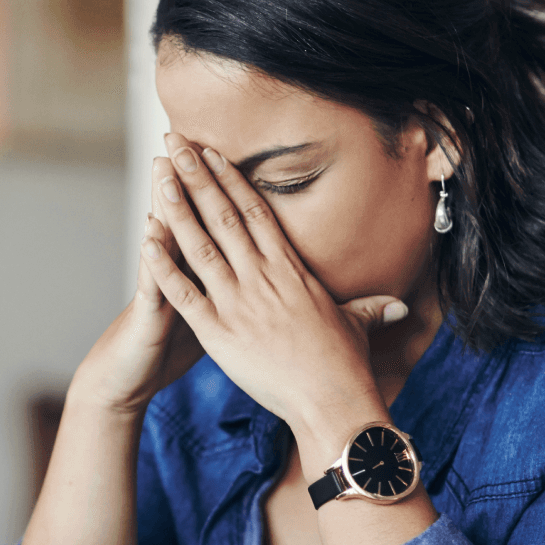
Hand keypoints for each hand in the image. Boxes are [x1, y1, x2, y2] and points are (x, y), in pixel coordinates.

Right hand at [67, 157, 208, 416]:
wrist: (124, 379)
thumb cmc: (165, 349)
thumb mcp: (204, 316)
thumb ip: (221, 289)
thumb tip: (250, 272)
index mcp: (197, 273)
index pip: (210, 224)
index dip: (219, 191)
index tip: (227, 152)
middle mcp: (176, 274)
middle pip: (187, 220)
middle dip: (191, 182)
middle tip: (191, 139)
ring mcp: (159, 291)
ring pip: (164, 242)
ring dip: (165, 206)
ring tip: (164, 169)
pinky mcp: (148, 316)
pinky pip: (153, 285)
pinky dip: (153, 259)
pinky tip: (149, 232)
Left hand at [144, 134, 405, 458]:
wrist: (332, 402)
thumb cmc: (345, 367)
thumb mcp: (357, 327)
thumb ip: (370, 308)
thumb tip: (399, 305)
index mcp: (291, 270)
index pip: (256, 212)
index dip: (231, 179)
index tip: (211, 153)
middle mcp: (263, 277)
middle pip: (224, 214)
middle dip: (196, 176)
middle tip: (174, 143)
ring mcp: (239, 303)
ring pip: (201, 244)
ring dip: (178, 207)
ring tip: (159, 174)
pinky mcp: (219, 333)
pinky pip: (184, 292)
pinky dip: (163, 265)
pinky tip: (146, 238)